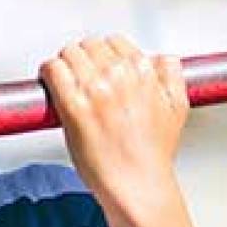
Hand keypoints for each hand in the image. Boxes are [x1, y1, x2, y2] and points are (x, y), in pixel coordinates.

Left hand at [41, 37, 188, 217]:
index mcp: (144, 72)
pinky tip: (50, 81)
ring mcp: (95, 90)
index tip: (99, 64)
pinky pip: (53, 70)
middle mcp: (119, 76)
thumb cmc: (152, 154)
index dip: (104, 53)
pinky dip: (49, 71)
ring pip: (69, 53)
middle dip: (83, 57)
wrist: (137, 184)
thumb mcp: (177, 108)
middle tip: (80, 73)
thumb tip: (162, 59)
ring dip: (65, 62)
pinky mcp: (73, 106)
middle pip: (89, 45)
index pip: (115, 42)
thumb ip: (172, 76)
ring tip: (64, 77)